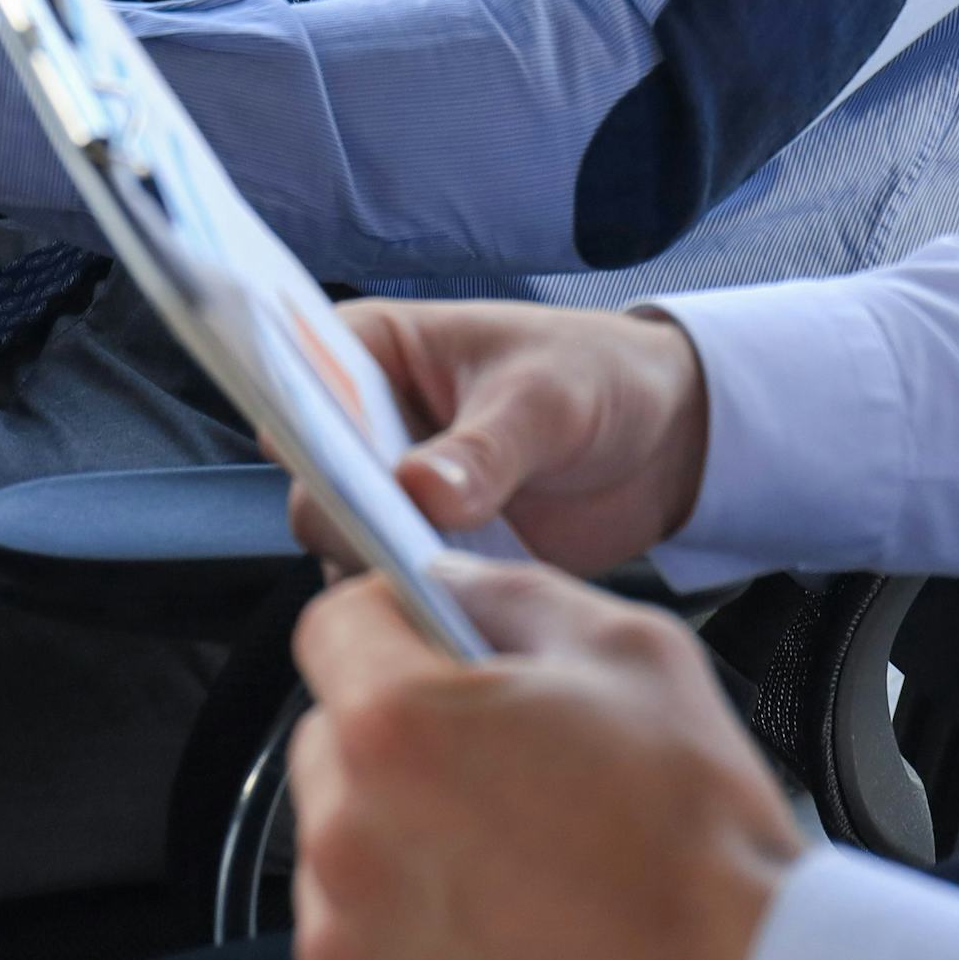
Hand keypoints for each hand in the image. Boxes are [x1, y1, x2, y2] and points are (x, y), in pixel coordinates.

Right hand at [287, 300, 713, 576]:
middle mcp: (363, 424)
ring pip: (344, 545)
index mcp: (372, 349)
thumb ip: (484, 448)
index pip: (297, 378)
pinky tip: (464, 610)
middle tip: (405, 541)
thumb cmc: (595, 379)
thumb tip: (419, 491)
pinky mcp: (421, 553)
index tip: (334, 466)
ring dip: (385, 569)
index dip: (302, 422)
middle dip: (349, 515)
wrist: (661, 443)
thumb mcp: (546, 400)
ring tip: (447, 581)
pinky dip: (419, 608)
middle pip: (312, 479)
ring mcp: (389, 494)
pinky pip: (392, 589)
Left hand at [288, 558, 803, 959]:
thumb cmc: (699, 845)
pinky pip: (349, 957)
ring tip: (510, 873)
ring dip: (399, 850)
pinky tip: (493, 941)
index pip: (330, 628)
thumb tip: (451, 582)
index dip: (386, 624)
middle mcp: (349, 841)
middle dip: (398, 746)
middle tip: (496, 774)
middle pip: (331, 747)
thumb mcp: (631, 653)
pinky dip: (401, 948)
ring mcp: (346, 950)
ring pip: (341, 856)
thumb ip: (512, 595)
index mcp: (396, 728)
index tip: (421, 646)